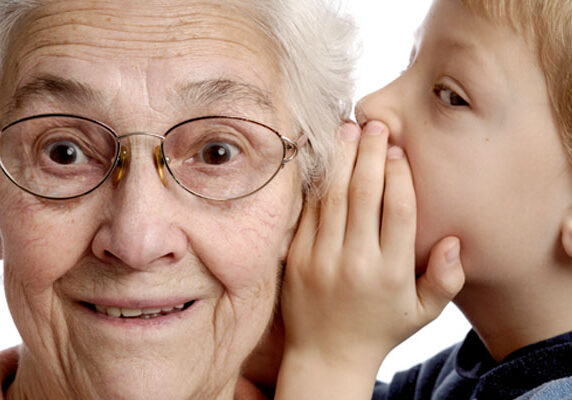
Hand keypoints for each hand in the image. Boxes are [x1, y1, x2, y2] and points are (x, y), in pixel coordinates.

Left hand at [276, 121, 464, 398]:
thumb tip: (456, 241)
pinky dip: (317, 183)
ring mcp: (321, 259)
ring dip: (342, 159)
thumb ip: (446, 279)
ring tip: (348, 128)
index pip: (398, 211)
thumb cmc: (379, 330)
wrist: (327, 356)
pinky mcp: (296, 258)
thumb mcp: (422, 313)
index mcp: (392, 272)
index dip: (399, 174)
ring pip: (333, 197)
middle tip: (374, 124)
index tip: (398, 148)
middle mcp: (356, 262)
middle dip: (370, 154)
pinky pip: (308, 212)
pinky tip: (324, 159)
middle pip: (365, 195)